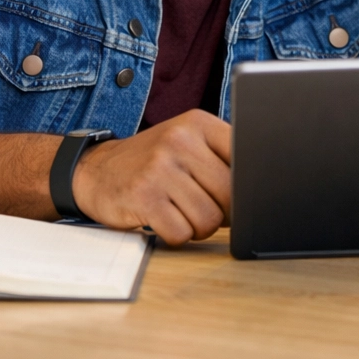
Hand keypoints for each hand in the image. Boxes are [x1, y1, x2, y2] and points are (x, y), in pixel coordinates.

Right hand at [71, 109, 230, 246]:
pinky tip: (165, 220)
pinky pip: (182, 233)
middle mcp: (179, 140)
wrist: (95, 170)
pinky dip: (177, 235)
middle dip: (223, 212)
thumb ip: (223, 156)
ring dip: (200, 227)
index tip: (237, 192)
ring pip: (209, 218)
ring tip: (183, 213)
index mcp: (198, 123)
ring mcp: (159, 168)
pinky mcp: (143, 197)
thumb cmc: (153, 162)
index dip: (246, 185)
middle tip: (205, 208)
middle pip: (230, 194)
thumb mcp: (187, 142)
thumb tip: (263, 186)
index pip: (245, 158)